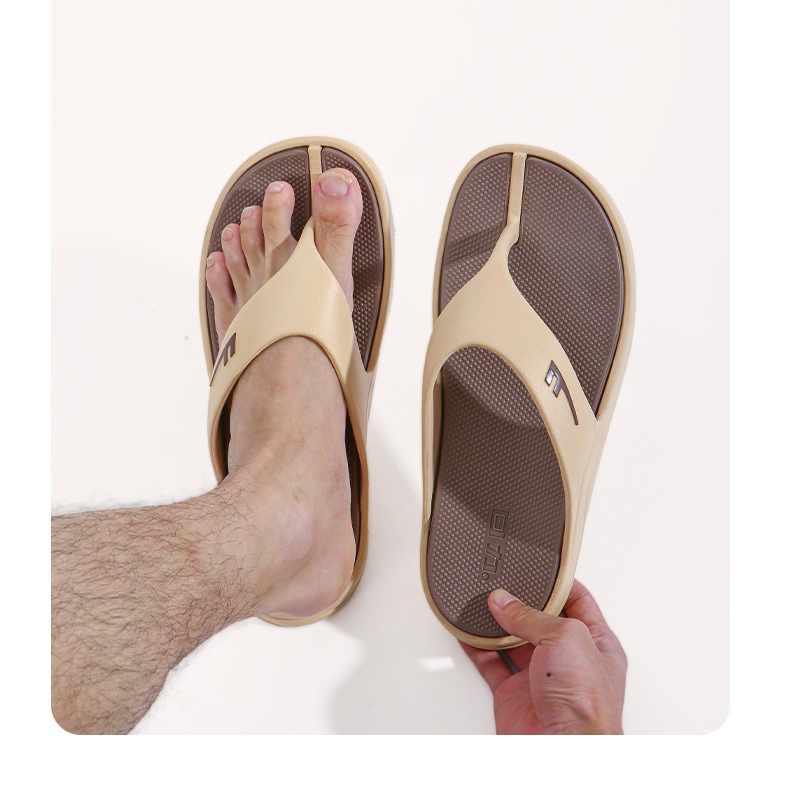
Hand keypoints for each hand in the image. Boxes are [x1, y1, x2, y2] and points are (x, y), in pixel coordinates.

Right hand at [462, 581, 626, 733]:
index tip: (539, 566)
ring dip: (497, 623)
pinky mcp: (514, 694)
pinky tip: (469, 633)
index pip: (577, 600)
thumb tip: (506, 602)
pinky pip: (492, 664)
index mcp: (595, 642)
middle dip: (522, 602)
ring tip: (481, 602)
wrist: (563, 750)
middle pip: (541, 619)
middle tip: (503, 583)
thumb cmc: (586, 704)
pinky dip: (477, 648)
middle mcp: (569, 659)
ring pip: (513, 640)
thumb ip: (532, 616)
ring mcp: (540, 677)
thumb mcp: (566, 638)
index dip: (558, 582)